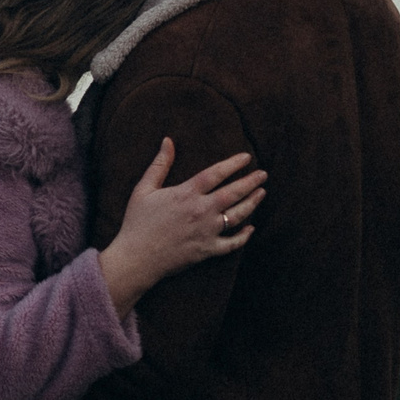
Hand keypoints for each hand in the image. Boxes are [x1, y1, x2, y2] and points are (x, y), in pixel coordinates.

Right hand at [97, 139, 265, 316]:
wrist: (136, 258)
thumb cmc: (137, 223)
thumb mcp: (144, 189)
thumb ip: (159, 164)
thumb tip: (168, 140)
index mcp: (186, 193)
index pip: (216, 173)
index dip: (233, 164)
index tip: (246, 157)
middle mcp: (201, 211)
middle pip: (233, 192)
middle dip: (251, 181)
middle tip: (263, 174)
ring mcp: (207, 231)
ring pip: (238, 215)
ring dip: (252, 203)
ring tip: (262, 193)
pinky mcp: (208, 250)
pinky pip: (233, 244)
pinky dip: (244, 236)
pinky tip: (251, 228)